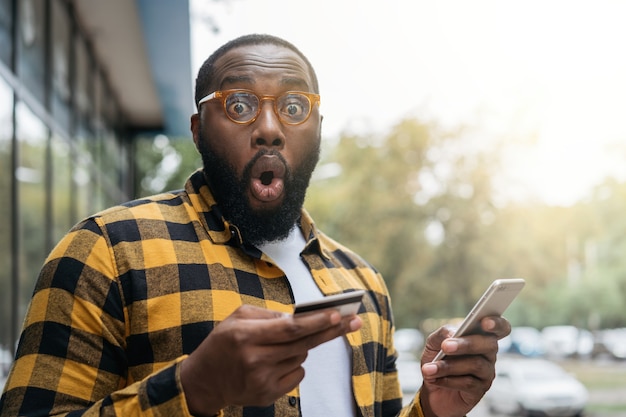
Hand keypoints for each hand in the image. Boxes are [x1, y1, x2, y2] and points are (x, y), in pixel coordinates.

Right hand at [180, 304, 361, 415]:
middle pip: (303, 344)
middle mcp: (256, 360)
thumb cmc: (222, 343)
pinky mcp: (268, 395)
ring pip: (301, 358)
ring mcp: (262, 380)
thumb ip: (267, 316)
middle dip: (331, 331)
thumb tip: (298, 318)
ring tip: (279, 346)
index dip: (315, 322)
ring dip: (300, 347)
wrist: (203, 381)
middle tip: (353, 321)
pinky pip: (297, 375)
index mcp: (246, 336)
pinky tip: (276, 361)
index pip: (289, 329)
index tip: (337, 314)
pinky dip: (294, 364)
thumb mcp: (237, 318)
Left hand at [418, 316, 510, 416]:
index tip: (485, 322)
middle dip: (466, 344)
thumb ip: (443, 333)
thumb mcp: (434, 342)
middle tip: (445, 346)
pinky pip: (468, 383)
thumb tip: (452, 334)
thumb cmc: (437, 359)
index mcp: (480, 336)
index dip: (497, 323)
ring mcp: (487, 372)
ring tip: (429, 368)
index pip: (501, 327)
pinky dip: (448, 380)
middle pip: (489, 344)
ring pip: (476, 364)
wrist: (431, 388)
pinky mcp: (480, 389)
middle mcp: (488, 353)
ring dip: (449, 366)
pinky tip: (434, 379)